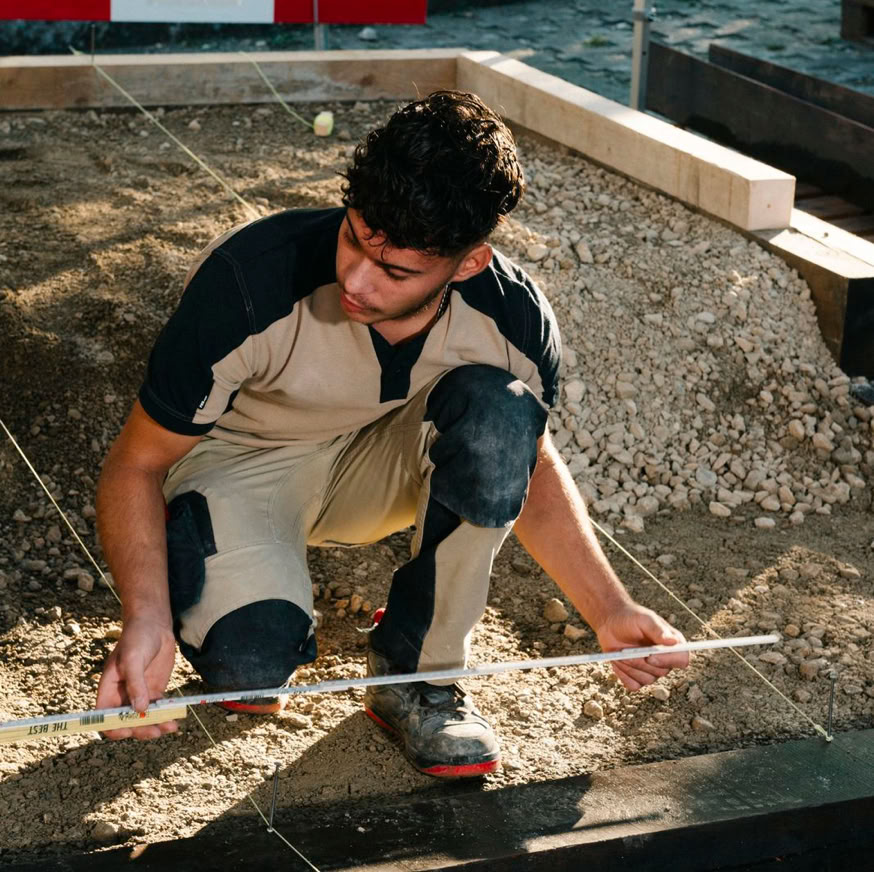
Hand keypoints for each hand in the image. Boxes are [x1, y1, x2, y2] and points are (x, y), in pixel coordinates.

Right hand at [96, 616, 178, 739]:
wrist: (154, 625)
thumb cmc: (137, 638)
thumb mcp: (133, 658)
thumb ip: (135, 684)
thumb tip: (139, 709)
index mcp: (108, 689)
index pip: (104, 717)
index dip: (113, 727)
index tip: (128, 731)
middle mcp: (121, 695)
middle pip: (126, 721)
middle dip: (140, 728)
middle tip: (156, 731)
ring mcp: (139, 694)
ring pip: (144, 718)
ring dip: (155, 725)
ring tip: (170, 727)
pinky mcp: (154, 691)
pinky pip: (158, 709)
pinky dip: (165, 715)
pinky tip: (175, 719)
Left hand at [595, 603, 688, 690]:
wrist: (609, 623)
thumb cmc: (629, 617)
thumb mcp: (643, 619)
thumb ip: (658, 630)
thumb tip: (673, 642)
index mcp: (672, 643)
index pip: (682, 659)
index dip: (668, 660)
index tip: (650, 655)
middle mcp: (665, 659)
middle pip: (661, 672)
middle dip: (640, 662)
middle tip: (624, 651)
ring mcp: (651, 670)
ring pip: (646, 680)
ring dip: (630, 667)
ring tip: (620, 653)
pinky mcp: (637, 677)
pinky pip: (633, 685)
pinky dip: (623, 673)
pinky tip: (617, 660)